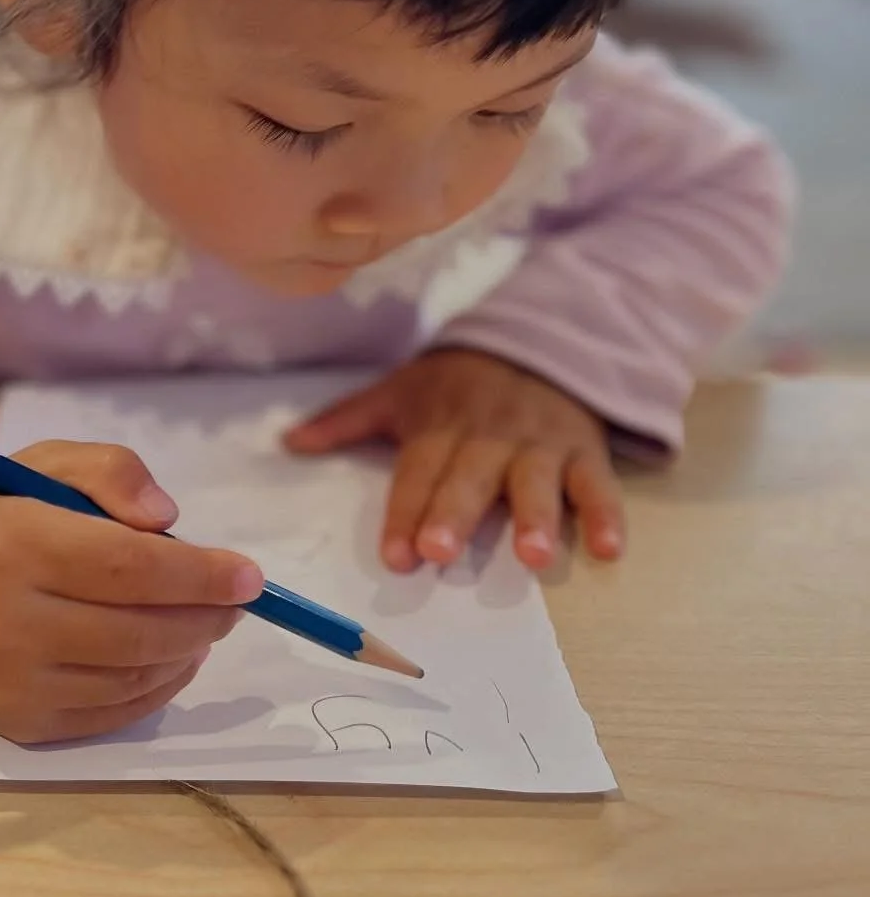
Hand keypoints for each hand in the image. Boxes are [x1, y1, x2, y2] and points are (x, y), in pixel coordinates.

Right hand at [0, 443, 262, 744]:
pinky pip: (115, 714)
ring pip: (133, 676)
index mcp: (9, 545)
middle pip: (137, 631)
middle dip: (204, 617)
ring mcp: (11, 683)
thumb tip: (167, 522)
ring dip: (187, 651)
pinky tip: (172, 656)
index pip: (125, 567)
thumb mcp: (51, 465)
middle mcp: (3, 622)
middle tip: (234, 602)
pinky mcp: (21, 724)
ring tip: (202, 623)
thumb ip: (113, 472)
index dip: (198, 574)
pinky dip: (159, 685)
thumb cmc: (5, 515)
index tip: (249, 577)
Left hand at [284, 349, 623, 573]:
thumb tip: (287, 443)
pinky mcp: (586, 450)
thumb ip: (347, 420)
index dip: (405, 512)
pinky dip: (607, 515)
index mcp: (441, 425)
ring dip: (536, 518)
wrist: (541, 339)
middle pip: (470, 477)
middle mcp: (490, 435)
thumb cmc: (459, 382)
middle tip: (440, 551)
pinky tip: (609, 550)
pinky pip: (598, 483)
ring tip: (534, 557)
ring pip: (537, 481)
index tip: (395, 555)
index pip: (418, 472)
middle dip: (455, 514)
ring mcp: (541, 443)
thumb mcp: (401, 390)